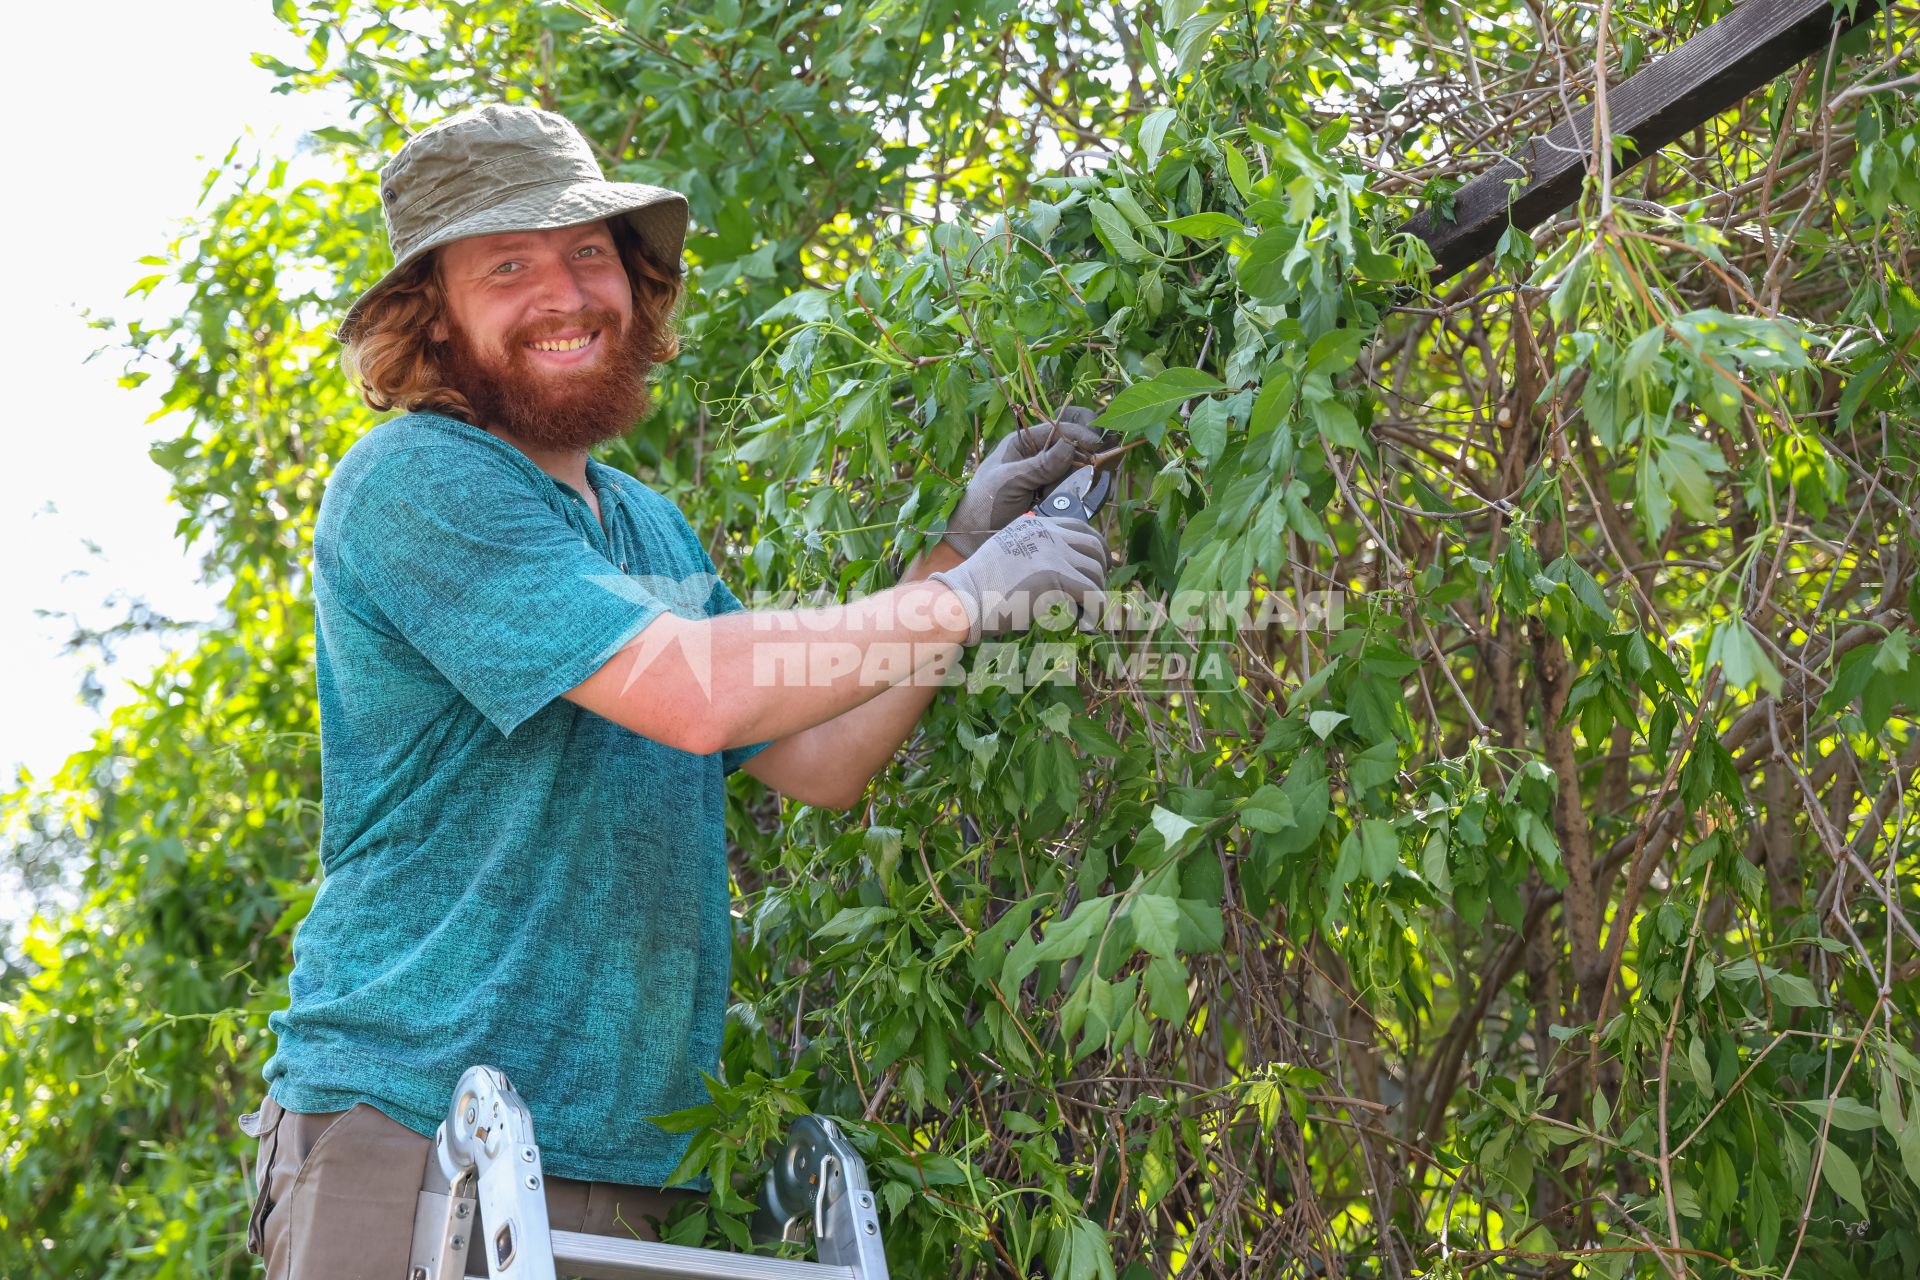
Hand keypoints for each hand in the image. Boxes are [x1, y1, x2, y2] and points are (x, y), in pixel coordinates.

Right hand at [928, 513, 1107, 645]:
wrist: (965, 598)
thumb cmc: (979, 587)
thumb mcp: (1006, 555)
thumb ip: (1032, 555)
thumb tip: (1060, 577)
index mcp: (1034, 525)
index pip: (1080, 527)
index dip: (1096, 546)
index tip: (1099, 564)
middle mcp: (1048, 533)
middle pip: (1094, 546)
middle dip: (1102, 569)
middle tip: (1096, 591)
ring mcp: (1054, 553)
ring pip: (1095, 573)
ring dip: (1096, 594)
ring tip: (1087, 611)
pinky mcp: (1057, 577)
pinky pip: (1092, 594)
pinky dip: (1095, 611)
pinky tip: (1087, 623)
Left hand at [941, 405, 1104, 556]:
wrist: (976, 540)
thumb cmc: (983, 504)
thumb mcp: (1008, 480)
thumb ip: (1039, 465)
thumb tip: (1069, 446)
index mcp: (1024, 444)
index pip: (1059, 427)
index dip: (1080, 432)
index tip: (1098, 443)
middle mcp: (1041, 459)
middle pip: (1076, 447)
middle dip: (1089, 453)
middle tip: (1100, 462)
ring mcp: (1051, 480)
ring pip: (1081, 471)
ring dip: (1086, 477)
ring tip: (1086, 486)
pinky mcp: (1057, 501)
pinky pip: (1079, 493)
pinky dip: (1086, 495)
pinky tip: (1089, 498)